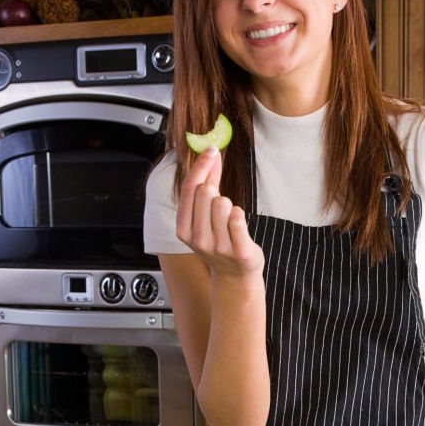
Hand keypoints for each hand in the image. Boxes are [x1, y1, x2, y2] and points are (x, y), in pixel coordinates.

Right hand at [176, 147, 263, 276]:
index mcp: (183, 229)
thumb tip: (211, 154)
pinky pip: (239, 217)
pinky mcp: (239, 251)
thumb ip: (208, 184)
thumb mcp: (206, 216)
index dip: (201, 166)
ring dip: (230, 205)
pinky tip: (239, 226)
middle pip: (205, 192)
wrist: (235, 275)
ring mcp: (218, 246)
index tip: (212, 150)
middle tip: (223, 200)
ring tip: (230, 221)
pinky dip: (240, 215)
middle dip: (216, 188)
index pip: (189, 189)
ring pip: (223, 203)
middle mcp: (197, 239)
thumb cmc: (220, 240)